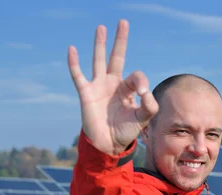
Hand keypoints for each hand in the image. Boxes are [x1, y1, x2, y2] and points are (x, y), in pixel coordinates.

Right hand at [67, 19, 158, 154]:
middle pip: (117, 57)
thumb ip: (150, 104)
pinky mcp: (86, 93)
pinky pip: (78, 75)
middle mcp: (113, 84)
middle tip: (123, 22)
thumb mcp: (143, 118)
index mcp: (128, 89)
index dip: (140, 81)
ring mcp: (98, 87)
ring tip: (101, 27)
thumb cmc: (126, 131)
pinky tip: (72, 49)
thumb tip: (144, 90)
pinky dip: (74, 63)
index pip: (136, 76)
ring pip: (98, 60)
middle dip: (120, 41)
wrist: (109, 144)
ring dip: (100, 44)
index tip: (141, 93)